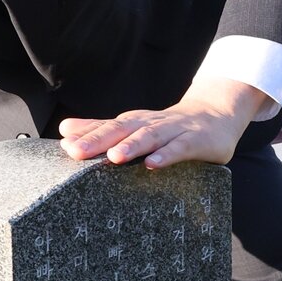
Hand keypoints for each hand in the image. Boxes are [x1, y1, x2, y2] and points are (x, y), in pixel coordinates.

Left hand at [58, 77, 269, 168]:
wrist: (217, 114)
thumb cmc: (168, 127)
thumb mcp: (135, 126)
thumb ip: (102, 129)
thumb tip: (64, 131)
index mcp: (134, 122)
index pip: (107, 127)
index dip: (87, 135)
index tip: (65, 144)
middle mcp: (151, 123)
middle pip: (123, 129)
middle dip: (99, 139)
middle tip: (76, 151)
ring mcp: (174, 130)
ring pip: (151, 136)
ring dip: (132, 145)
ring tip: (114, 156)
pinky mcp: (196, 141)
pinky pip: (180, 148)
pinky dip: (166, 155)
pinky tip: (152, 165)